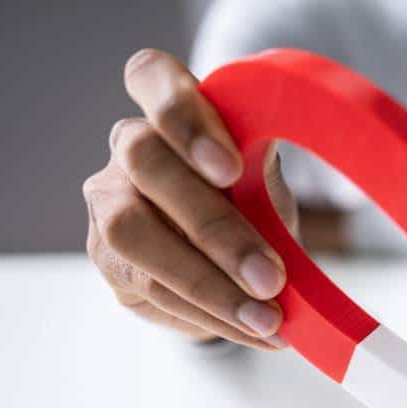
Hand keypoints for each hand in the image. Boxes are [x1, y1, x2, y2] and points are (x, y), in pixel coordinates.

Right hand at [82, 49, 299, 348]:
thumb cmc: (253, 201)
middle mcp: (128, 147)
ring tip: (268, 320)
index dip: (184, 117)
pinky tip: (252, 330)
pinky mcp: (107, 260)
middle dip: (213, 227)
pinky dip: (209, 314)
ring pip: (135, 235)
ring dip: (209, 285)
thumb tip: (299, 174)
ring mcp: (107, 202)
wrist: (233, 260)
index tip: (232, 169)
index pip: (150, 77)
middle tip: (270, 277)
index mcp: (169, 109)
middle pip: (148, 164)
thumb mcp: (267, 178)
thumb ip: (266, 167)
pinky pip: (148, 288)